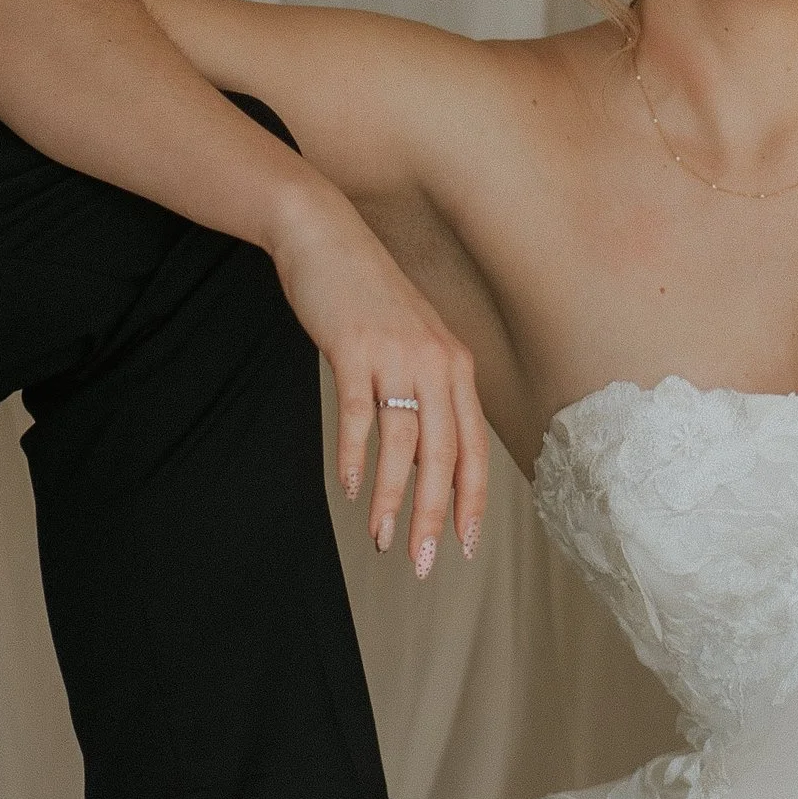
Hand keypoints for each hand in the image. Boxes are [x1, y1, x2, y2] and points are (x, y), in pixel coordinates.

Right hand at [270, 189, 489, 576]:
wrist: (324, 235)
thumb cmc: (366, 297)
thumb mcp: (408, 345)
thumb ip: (422, 396)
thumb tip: (423, 461)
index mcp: (455, 367)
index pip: (472, 447)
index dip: (471, 501)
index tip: (465, 547)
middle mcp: (436, 362)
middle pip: (444, 454)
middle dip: (434, 516)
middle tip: (421, 563)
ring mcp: (396, 354)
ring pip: (404, 442)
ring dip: (392, 497)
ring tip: (380, 538)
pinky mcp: (355, 346)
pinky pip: (360, 413)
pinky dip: (357, 455)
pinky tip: (351, 488)